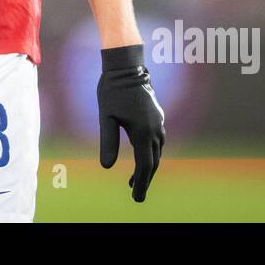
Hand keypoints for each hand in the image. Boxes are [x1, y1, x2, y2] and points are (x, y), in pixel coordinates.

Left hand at [97, 44, 165, 201]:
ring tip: (134, 179)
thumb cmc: (113, 91)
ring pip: (157, 152)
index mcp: (143, 133)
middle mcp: (155, 130)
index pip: (145, 166)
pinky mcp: (158, 117)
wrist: (127, 67)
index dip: (140, 184)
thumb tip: (107, 167)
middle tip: (135, 194)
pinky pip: (157, 141)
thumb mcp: (106, 117)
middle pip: (153, 162)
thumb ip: (108, 142)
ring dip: (147, 167)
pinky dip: (150, 153)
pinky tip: (141, 155)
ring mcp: (159, 123)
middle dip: (144, 179)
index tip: (136, 198)